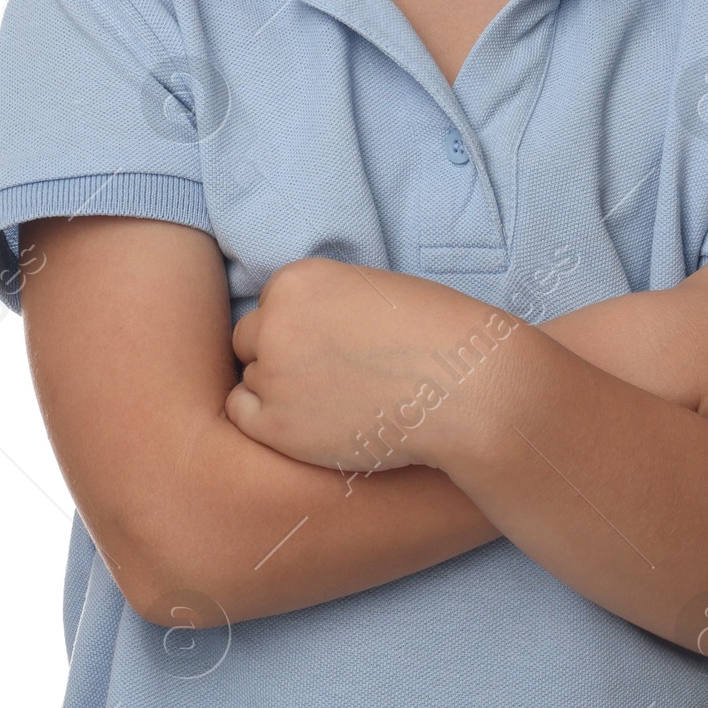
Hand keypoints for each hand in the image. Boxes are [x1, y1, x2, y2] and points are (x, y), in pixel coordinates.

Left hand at [225, 257, 519, 475]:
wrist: (463, 388)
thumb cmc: (432, 334)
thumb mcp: (369, 291)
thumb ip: (324, 304)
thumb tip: (296, 330)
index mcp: (297, 280)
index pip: (272, 305)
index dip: (300, 327)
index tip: (331, 345)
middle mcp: (274, 322)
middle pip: (251, 340)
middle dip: (282, 355)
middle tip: (327, 376)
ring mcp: (272, 375)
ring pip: (253, 380)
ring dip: (281, 391)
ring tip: (333, 401)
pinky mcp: (277, 427)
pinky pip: (244, 416)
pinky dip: (270, 421)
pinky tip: (309, 422)